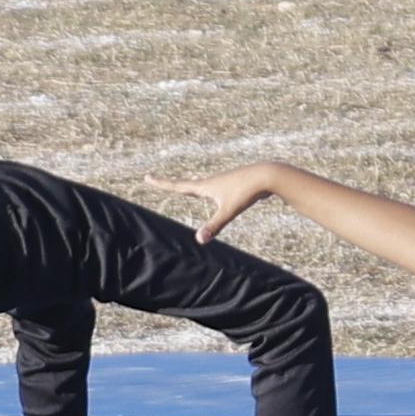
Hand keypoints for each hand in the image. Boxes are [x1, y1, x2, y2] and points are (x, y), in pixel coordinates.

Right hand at [165, 163, 291, 243]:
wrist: (268, 175)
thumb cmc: (247, 191)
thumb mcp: (229, 210)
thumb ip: (214, 225)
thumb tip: (199, 240)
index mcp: (206, 186)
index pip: (178, 186)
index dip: (161, 183)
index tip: (146, 177)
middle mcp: (212, 181)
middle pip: (186, 184)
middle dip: (171, 184)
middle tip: (156, 181)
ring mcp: (223, 181)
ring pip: (201, 185)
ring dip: (189, 185)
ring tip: (183, 186)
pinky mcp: (233, 184)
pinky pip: (214, 187)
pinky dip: (207, 190)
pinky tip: (215, 192)